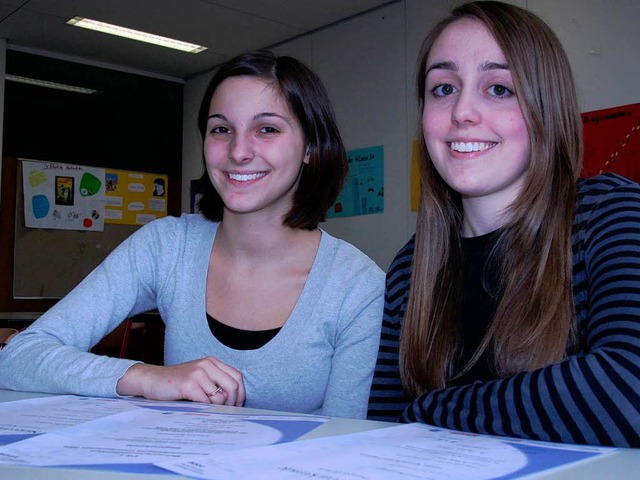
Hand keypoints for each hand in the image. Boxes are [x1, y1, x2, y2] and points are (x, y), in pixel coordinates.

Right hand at [116, 357, 244, 405]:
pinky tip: (197, 409)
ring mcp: (197, 373)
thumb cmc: (177, 382)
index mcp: (212, 362)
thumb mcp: (199, 377)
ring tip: (208, 410)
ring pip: (220, 397)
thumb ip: (216, 383)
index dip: (240, 393)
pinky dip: (205, 410)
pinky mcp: (188, 384)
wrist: (151, 379)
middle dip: (233, 403)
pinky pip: (206, 402)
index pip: (237, 377)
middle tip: (226, 412)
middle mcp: (207, 365)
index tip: (237, 405)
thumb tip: (235, 401)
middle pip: (233, 386)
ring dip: (216, 408)